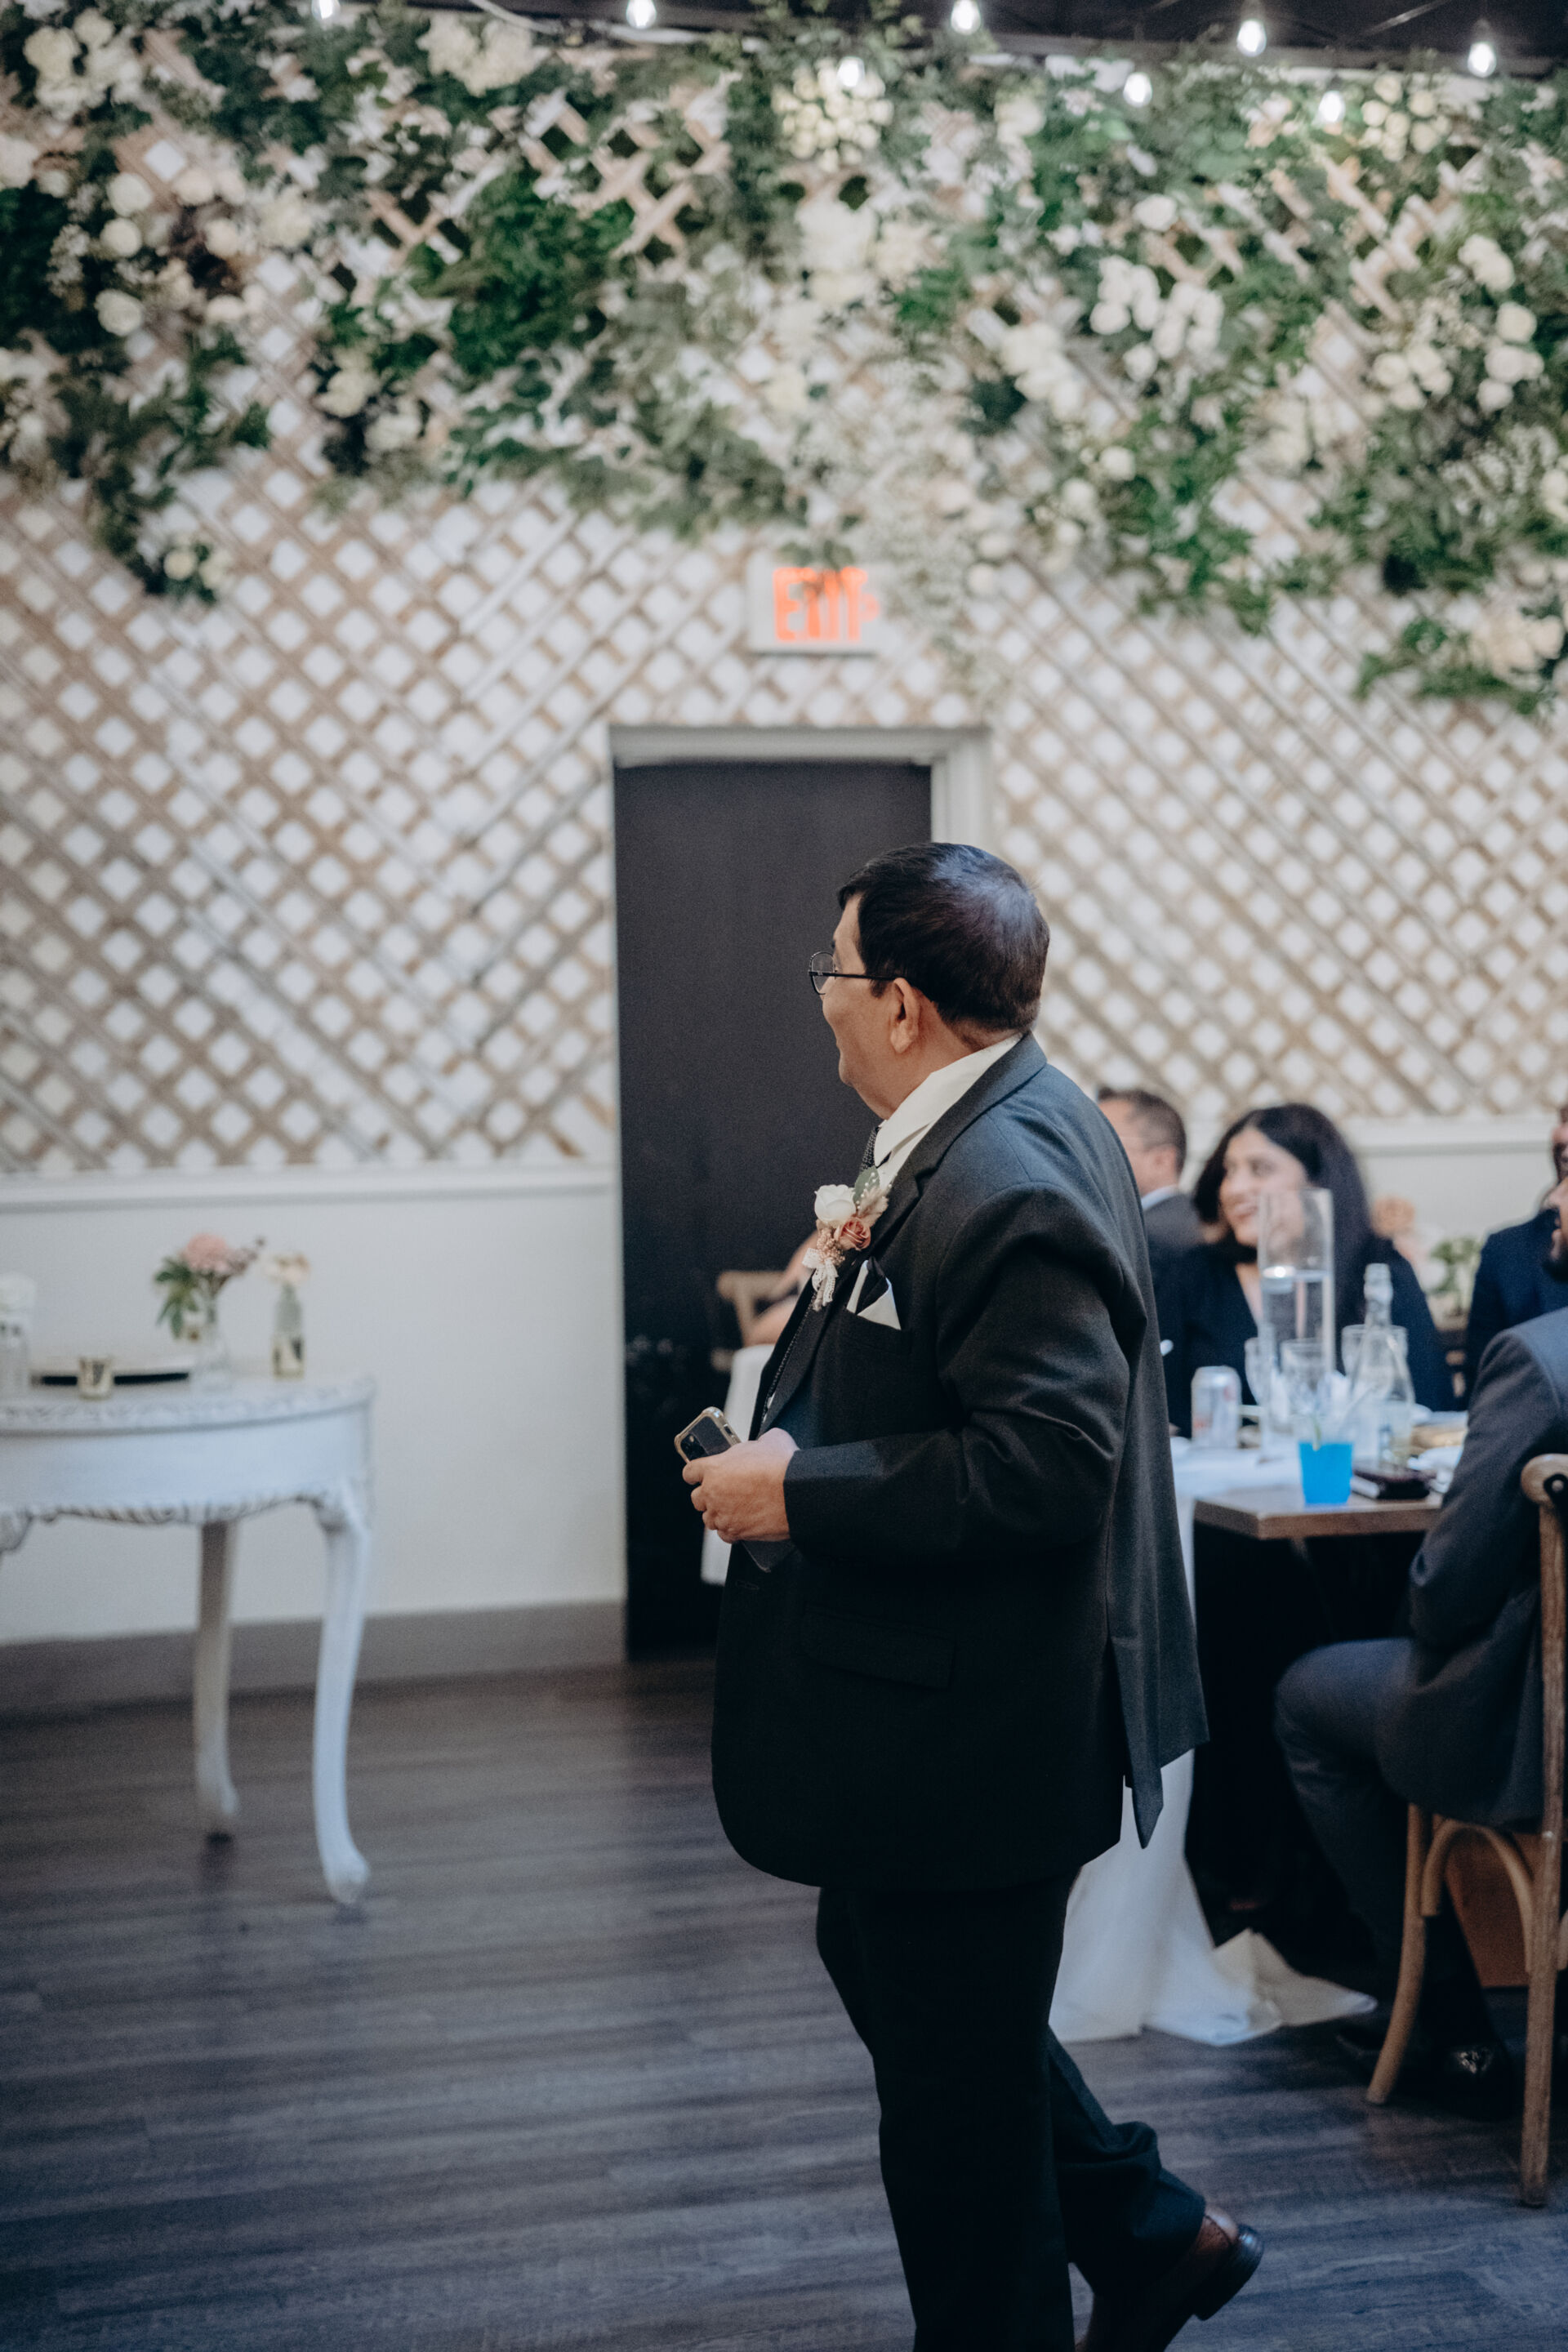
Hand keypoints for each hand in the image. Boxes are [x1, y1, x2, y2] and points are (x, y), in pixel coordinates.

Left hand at [684, 1427, 796, 1543]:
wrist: (795, 1493)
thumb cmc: (783, 1466)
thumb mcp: (771, 1439)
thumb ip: (757, 1443)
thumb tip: (763, 1443)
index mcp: (715, 1468)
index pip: (690, 1472)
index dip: (695, 1474)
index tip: (698, 1476)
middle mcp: (713, 1493)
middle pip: (697, 1498)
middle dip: (707, 1496)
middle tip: (722, 1493)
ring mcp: (723, 1514)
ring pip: (709, 1519)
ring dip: (718, 1514)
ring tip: (732, 1510)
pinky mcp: (736, 1532)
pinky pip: (724, 1535)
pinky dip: (730, 1531)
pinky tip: (740, 1525)